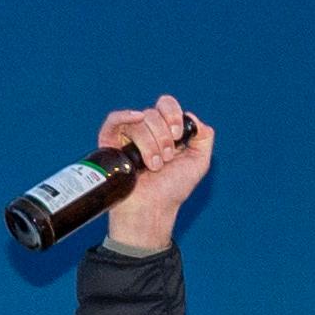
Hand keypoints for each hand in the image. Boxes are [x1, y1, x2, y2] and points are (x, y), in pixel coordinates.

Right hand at [91, 97, 212, 254]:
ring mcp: (127, 136)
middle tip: (166, 159)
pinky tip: (135, 120)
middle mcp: (146, 130)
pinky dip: (124, 116)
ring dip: (150, 145)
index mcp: (165, 131)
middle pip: (152, 113)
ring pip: (138, 121)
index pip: (166, 105)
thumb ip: (204, 137)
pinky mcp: (110, 144)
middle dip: (163, 137)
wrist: (153, 209)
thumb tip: (190, 116)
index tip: (178, 135)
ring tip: (153, 166)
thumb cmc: (173, 189)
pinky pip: (113, 120)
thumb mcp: (199, 162)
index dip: (173, 115)